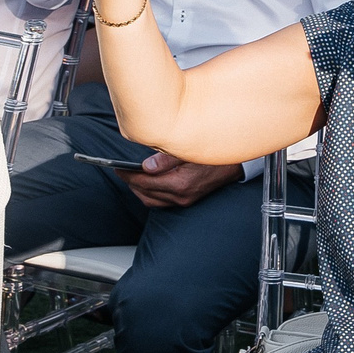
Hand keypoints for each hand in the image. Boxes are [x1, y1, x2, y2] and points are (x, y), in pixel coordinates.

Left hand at [122, 153, 244, 209]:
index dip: (129, 176)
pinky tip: (148, 183)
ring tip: (131, 177)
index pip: (145, 183)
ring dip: (139, 190)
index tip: (118, 169)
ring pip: (152, 201)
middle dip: (131, 183)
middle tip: (121, 171)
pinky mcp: (187, 200)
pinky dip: (151, 193)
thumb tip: (147, 166)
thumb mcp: (190, 150)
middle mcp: (181, 196)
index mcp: (180, 183)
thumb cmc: (213, 154)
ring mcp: (184, 200)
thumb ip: (167, 158)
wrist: (235, 164)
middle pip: (146, 194)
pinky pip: (162, 201)